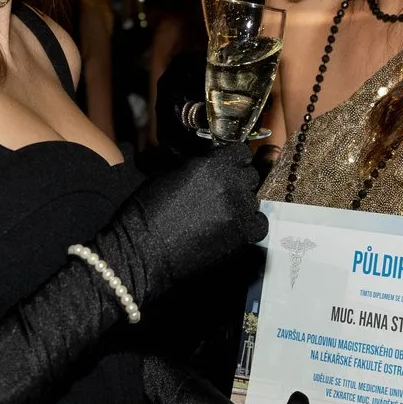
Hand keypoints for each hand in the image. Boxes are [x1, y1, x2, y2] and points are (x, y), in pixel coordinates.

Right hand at [90, 142, 266, 308]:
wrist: (143, 251)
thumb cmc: (148, 211)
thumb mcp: (168, 173)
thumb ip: (196, 164)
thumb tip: (211, 161)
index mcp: (212, 164)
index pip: (241, 152)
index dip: (233, 160)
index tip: (226, 167)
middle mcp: (231, 183)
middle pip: (250, 175)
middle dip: (238, 181)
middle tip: (221, 193)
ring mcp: (239, 210)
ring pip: (254, 199)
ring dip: (241, 203)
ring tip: (221, 213)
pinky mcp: (242, 235)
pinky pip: (259, 223)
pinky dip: (250, 224)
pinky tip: (234, 226)